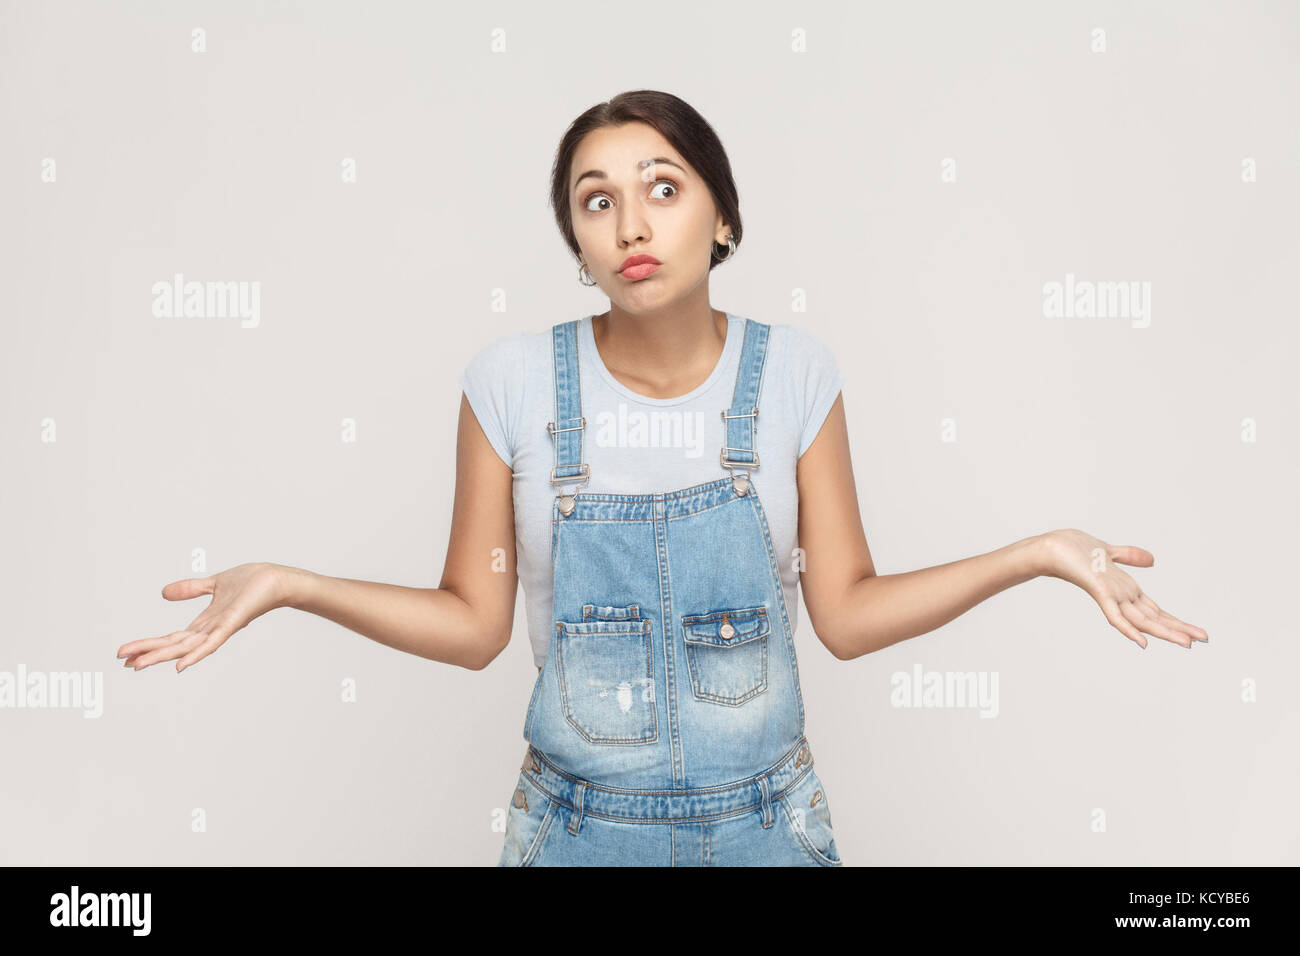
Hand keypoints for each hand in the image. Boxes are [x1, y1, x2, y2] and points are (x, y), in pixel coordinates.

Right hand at [117, 562, 291, 672]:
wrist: (277, 579)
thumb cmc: (252, 583)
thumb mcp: (213, 583)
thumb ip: (190, 589)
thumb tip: (163, 593)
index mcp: (204, 623)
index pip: (172, 638)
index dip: (149, 645)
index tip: (125, 654)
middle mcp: (210, 630)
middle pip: (174, 645)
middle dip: (149, 653)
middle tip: (123, 662)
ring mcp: (221, 629)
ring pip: (187, 647)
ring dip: (163, 656)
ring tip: (139, 665)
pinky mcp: (233, 623)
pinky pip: (212, 642)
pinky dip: (196, 654)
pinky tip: (181, 665)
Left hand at [1038, 529, 1208, 649]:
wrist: (1051, 548)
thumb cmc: (1075, 550)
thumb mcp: (1110, 551)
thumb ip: (1130, 556)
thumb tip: (1152, 560)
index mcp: (1127, 590)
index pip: (1157, 610)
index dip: (1177, 621)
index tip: (1198, 633)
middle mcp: (1122, 596)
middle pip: (1155, 618)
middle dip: (1180, 629)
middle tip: (1204, 641)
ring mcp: (1112, 596)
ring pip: (1142, 620)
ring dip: (1165, 632)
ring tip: (1187, 644)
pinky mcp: (1099, 592)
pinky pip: (1115, 615)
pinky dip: (1129, 629)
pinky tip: (1142, 642)